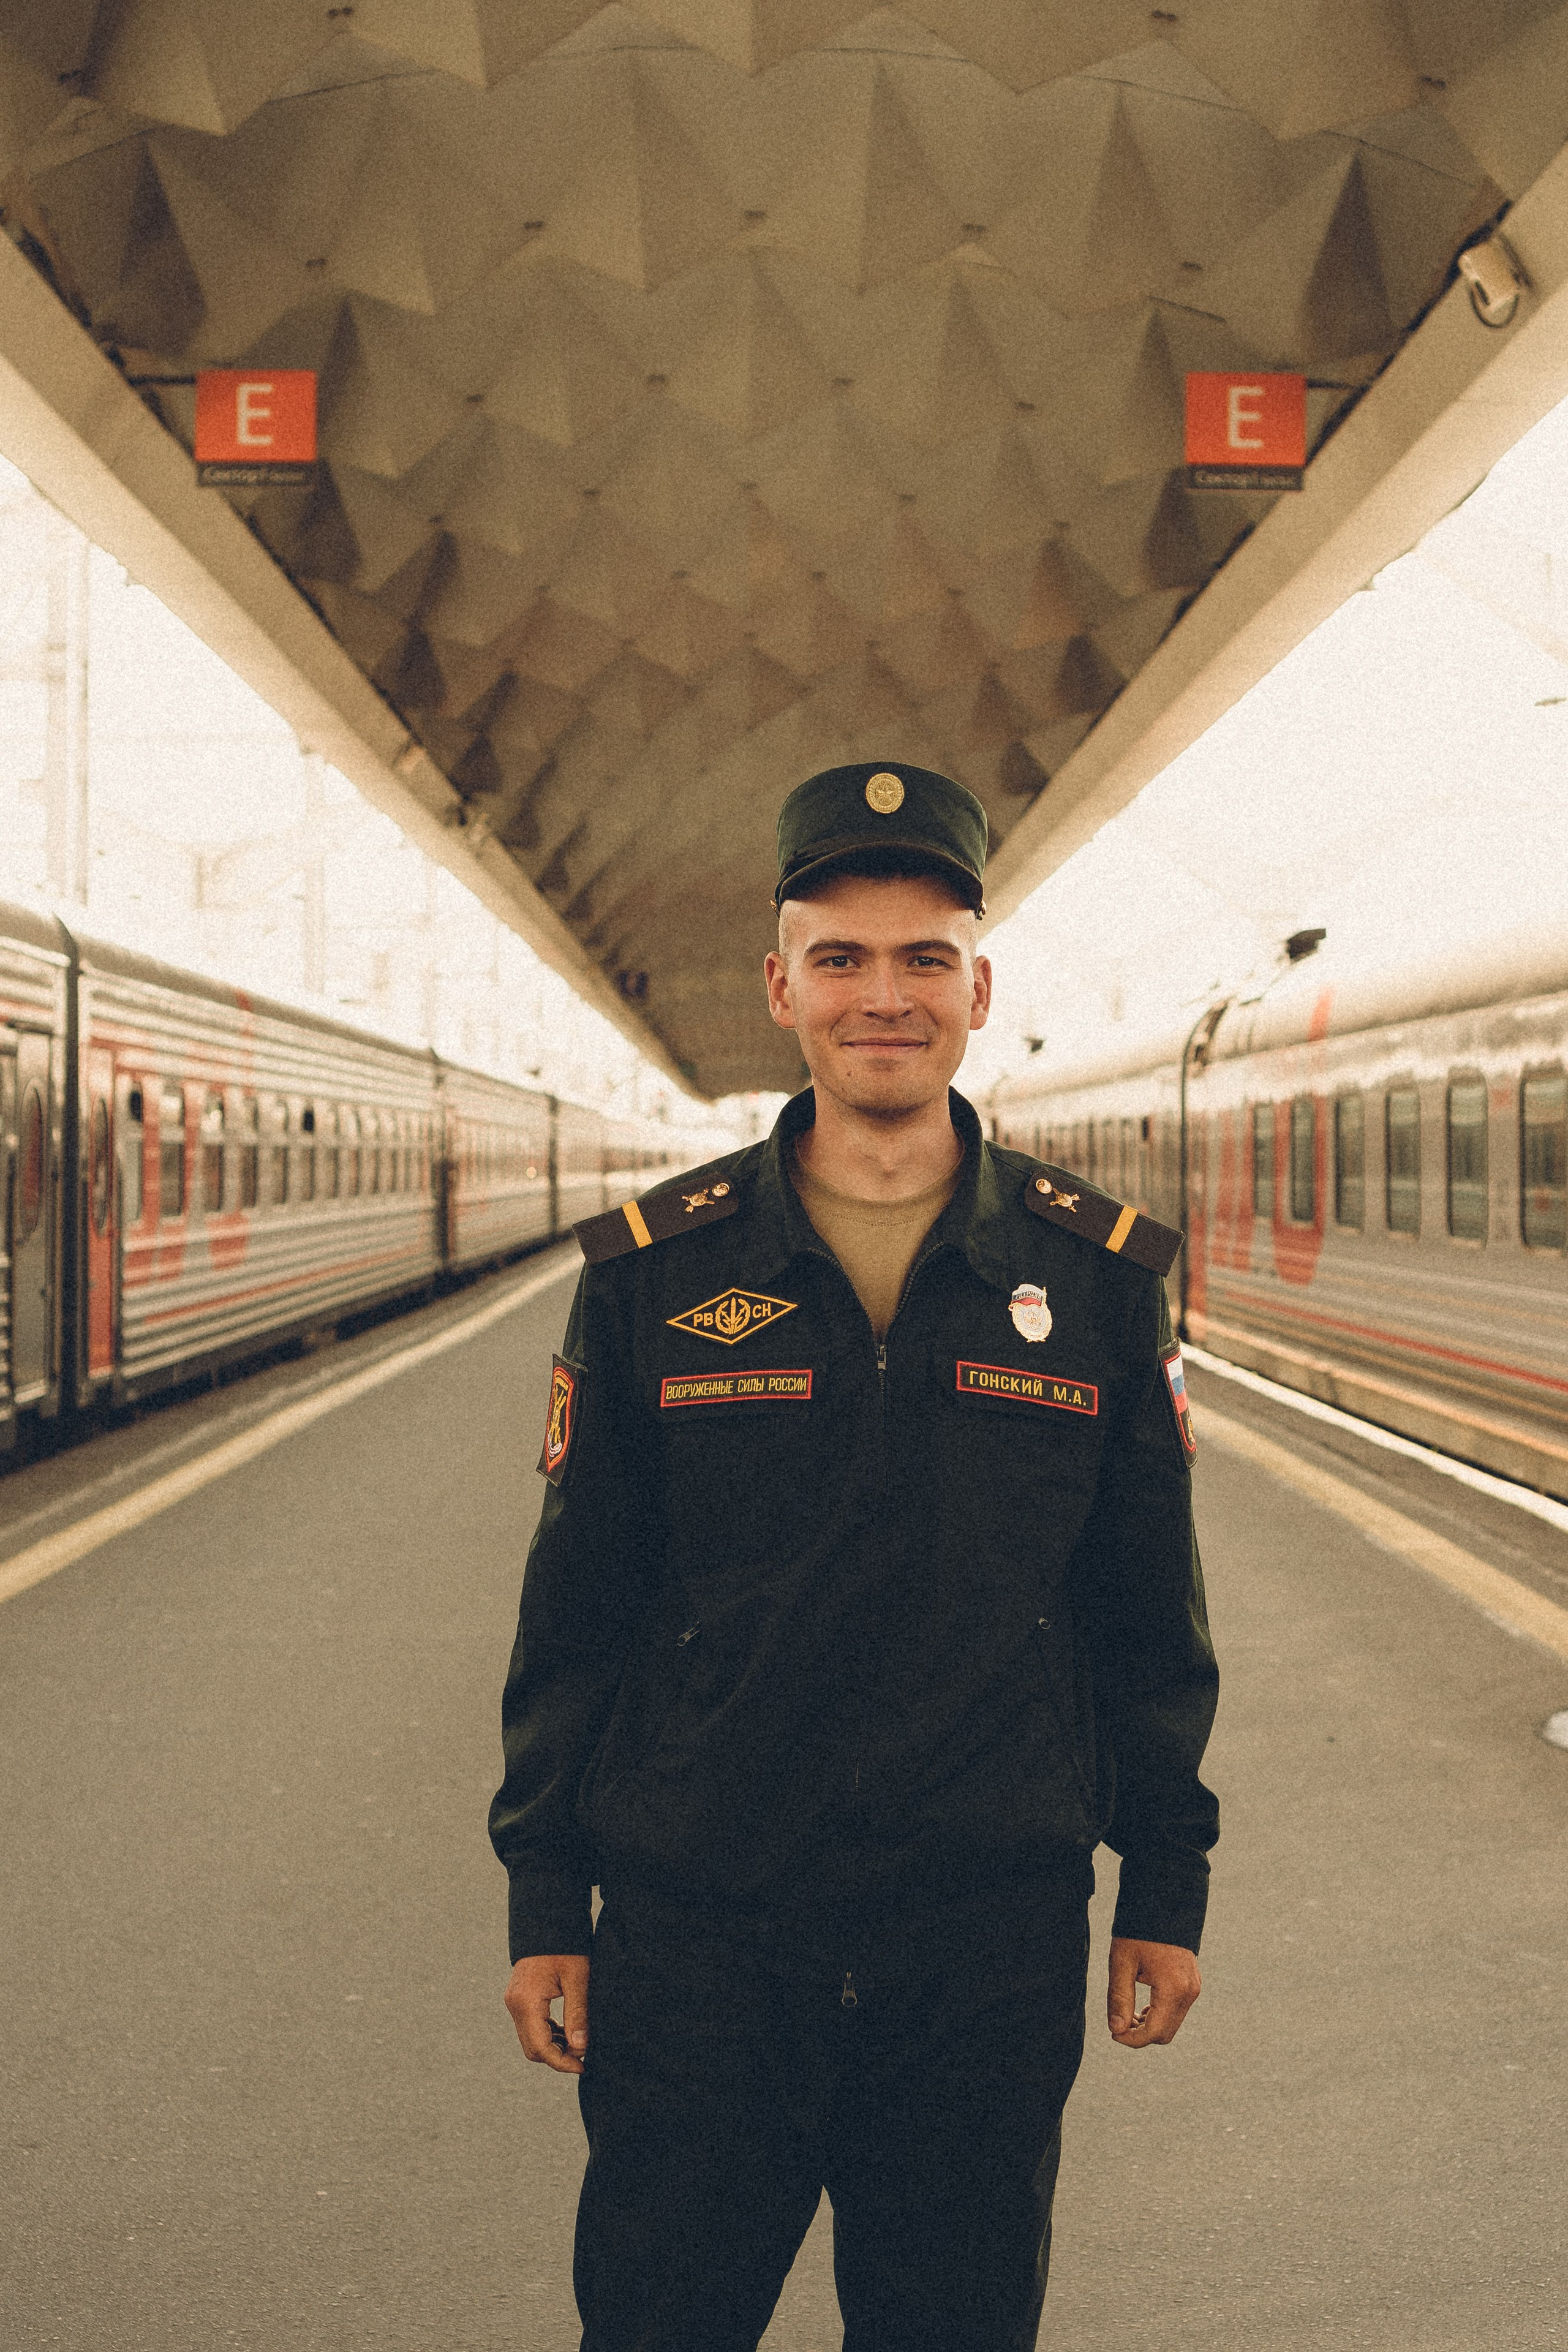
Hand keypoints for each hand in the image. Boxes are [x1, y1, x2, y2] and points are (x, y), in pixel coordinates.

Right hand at [505, 1953, 590, 2073]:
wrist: (548, 1921)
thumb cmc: (566, 1947)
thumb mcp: (578, 1979)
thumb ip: (578, 2013)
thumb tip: (580, 2047)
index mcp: (526, 2002)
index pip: (541, 2047)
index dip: (561, 2062)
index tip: (583, 2065)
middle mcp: (515, 2005)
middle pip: (533, 2048)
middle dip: (557, 2057)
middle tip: (583, 2054)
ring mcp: (514, 2002)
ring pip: (531, 2039)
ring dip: (553, 2046)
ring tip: (579, 2041)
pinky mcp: (519, 1999)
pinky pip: (531, 2027)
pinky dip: (548, 2034)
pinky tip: (567, 2030)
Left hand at [1107, 1935, 1199, 2047]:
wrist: (1163, 1907)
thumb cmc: (1139, 1933)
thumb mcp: (1122, 1962)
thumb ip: (1119, 1998)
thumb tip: (1116, 2029)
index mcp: (1173, 1989)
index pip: (1154, 2032)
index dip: (1131, 2039)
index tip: (1113, 2033)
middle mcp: (1189, 1993)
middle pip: (1165, 2034)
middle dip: (1140, 2035)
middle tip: (1118, 2023)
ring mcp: (1194, 1989)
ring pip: (1172, 2025)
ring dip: (1149, 2026)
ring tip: (1127, 2012)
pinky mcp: (1193, 1985)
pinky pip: (1177, 2012)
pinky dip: (1159, 2015)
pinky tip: (1142, 2006)